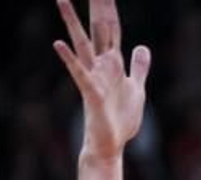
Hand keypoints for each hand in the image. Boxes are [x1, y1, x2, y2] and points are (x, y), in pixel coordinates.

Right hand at [53, 0, 149, 160]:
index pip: (113, 27)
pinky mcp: (90, 92)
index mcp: (113, 62)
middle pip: (98, 27)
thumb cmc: (120, 119)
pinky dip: (69, 58)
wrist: (111, 144)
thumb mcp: (136, 89)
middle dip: (96, 5)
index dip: (110, 7)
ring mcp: (94, 76)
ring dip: (72, 22)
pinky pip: (78, 73)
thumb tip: (142, 47)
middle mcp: (101, 64)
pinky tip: (58, 43)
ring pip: (82, 43)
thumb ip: (138, 67)